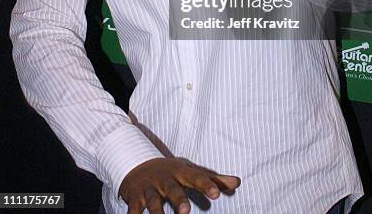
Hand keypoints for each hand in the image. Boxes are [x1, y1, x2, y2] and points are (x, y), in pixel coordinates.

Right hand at [119, 157, 239, 212]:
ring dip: (157, 211)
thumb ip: (213, 179)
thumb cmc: (171, 173)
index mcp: (180, 172)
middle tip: (185, 212)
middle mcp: (165, 179)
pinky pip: (133, 210)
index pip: (195, 177)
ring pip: (152, 201)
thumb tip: (238, 182)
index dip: (205, 185)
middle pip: (172, 188)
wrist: (137, 162)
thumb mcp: (190, 172)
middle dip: (178, 199)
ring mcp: (148, 188)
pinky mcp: (134, 198)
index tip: (216, 195)